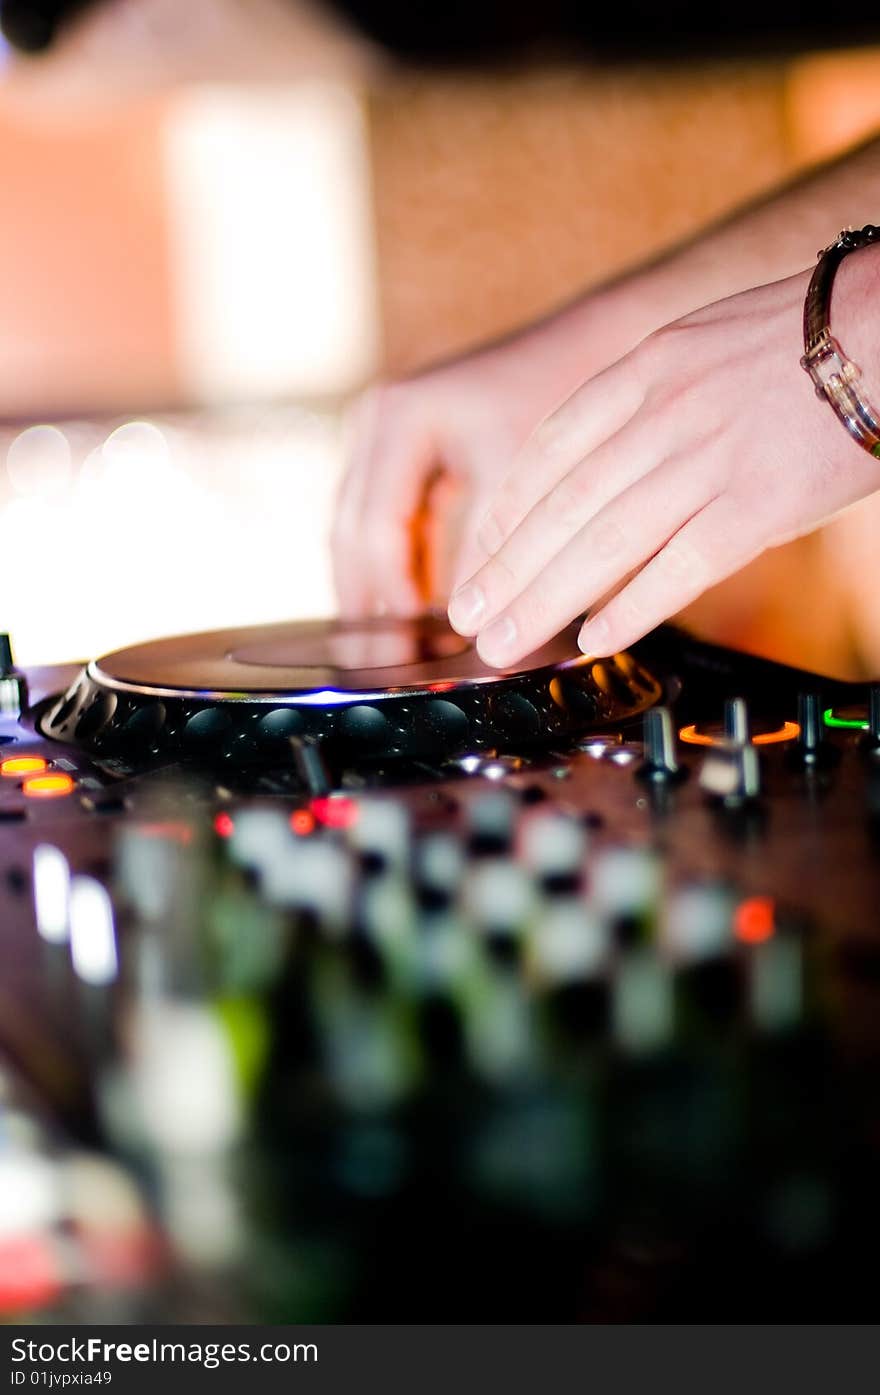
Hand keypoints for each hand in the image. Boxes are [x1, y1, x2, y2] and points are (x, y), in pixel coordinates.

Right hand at [331, 291, 649, 618]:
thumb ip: (495, 555)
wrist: (591, 345)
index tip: (416, 644)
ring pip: (360, 533)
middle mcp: (377, 421)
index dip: (392, 595)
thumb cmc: (565, 401)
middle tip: (388, 662)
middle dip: (369, 601)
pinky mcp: (403, 452)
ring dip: (378, 589)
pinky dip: (400, 566)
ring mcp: (382, 434)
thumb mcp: (529, 484)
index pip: (374, 530)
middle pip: (351, 535)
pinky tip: (420, 611)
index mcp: (398, 418)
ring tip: (399, 649)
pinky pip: (385, 522)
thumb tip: (477, 631)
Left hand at [447, 259, 879, 666]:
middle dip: (506, 570)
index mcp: (645, 369)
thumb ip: (643, 401)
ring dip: (546, 600)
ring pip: (606, 542)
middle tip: (468, 617)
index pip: (549, 451)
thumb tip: (592, 470)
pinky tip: (595, 639)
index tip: (477, 556)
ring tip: (505, 640)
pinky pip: (681, 566)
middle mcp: (665, 414)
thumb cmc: (799, 344)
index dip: (506, 513)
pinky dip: (634, 606)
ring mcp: (710, 460)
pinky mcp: (759, 505)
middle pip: (564, 506)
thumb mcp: (699, 347)